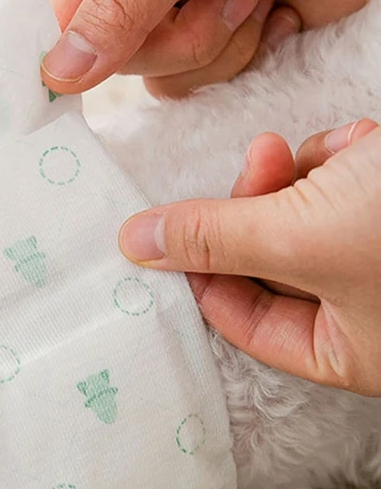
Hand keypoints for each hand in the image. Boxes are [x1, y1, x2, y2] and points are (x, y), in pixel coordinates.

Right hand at [42, 0, 380, 97]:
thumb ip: (119, 4)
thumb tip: (59, 70)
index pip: (64, 8)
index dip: (66, 50)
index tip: (64, 87)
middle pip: (117, 54)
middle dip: (180, 35)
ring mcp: (181, 14)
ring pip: (162, 77)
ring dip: (219, 44)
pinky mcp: (221, 42)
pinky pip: (204, 84)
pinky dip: (245, 54)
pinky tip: (273, 9)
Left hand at [118, 120, 380, 395]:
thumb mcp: (305, 236)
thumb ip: (214, 238)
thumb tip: (132, 243)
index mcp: (343, 348)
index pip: (240, 317)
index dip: (200, 269)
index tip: (170, 227)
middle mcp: (365, 309)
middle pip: (267, 256)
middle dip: (259, 203)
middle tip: (262, 159)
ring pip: (305, 208)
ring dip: (313, 172)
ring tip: (353, 150)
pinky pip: (348, 176)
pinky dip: (351, 151)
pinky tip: (374, 140)